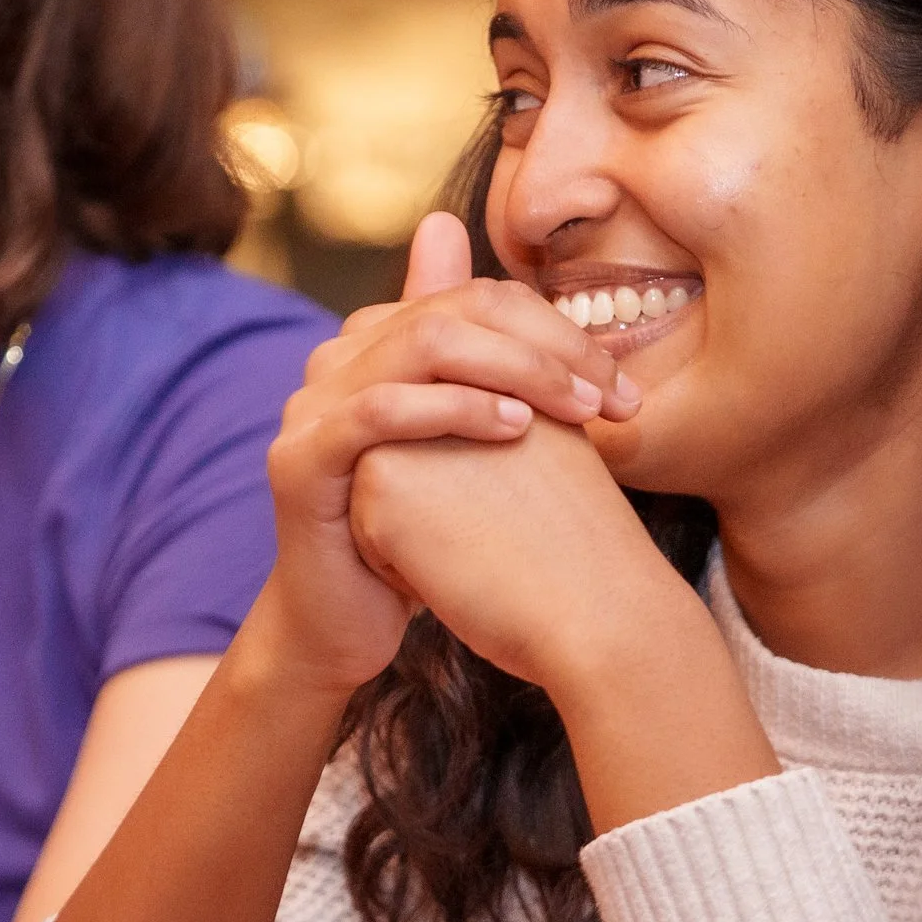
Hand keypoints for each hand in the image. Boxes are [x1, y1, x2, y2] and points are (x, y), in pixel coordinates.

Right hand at [254, 212, 637, 694]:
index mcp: (376, 344)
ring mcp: (310, 405)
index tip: (622, 388)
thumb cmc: (423, 536)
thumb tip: (549, 313)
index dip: (558, 331)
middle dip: (546, 347)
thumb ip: (500, 383)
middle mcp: (336, 360)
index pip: (476, 298)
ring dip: (514, 369)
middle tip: (609, 396)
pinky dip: (455, 410)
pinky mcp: (299, 458)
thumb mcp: (471, 447)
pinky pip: (380, 410)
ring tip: (576, 410)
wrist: (348, 623)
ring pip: (421, 345)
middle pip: (453, 310)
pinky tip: (516, 429)